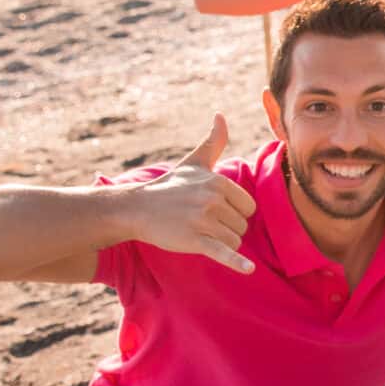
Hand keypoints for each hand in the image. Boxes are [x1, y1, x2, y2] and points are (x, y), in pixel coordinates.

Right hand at [131, 115, 256, 274]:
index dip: (234, 212)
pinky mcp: (194, 240)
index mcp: (218, 182)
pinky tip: (248, 270)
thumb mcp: (193, 162)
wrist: (136, 208)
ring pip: (234, 240)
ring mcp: (203, 220)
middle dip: (226, 227)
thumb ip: (213, 141)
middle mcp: (213, 199)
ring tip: (196, 231)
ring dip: (219, 241)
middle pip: (242, 225)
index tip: (212, 210)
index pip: (248, 207)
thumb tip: (221, 115)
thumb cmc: (169, 186)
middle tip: (200, 221)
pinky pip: (223, 252)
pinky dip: (236, 262)